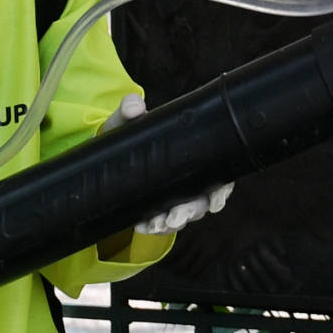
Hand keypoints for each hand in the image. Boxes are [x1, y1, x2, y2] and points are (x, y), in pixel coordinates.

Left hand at [110, 94, 232, 234]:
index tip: (215, 204)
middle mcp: (188, 181)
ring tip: (152, 225)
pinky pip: (162, 222)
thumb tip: (135, 106)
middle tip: (173, 219)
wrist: (111, 149)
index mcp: (193, 157)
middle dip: (187, 214)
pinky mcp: (157, 207)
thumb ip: (130, 110)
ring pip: (182, 216)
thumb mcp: (129, 120)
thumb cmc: (131, 130)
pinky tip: (140, 225)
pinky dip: (153, 226)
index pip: (218, 178)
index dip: (221, 193)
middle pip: (199, 204)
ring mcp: (174, 197)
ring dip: (169, 223)